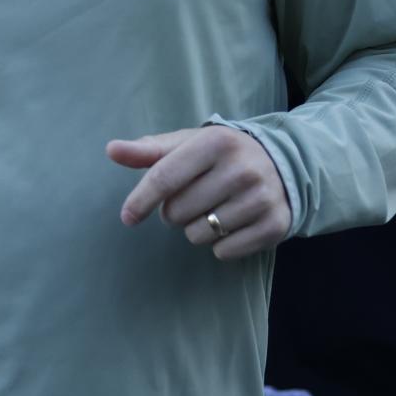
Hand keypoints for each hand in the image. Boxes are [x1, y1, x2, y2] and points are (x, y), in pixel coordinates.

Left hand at [106, 124, 292, 259]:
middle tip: (195, 198)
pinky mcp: (274, 225)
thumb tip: (111, 150)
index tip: (128, 217)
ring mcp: (260, 198)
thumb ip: (149, 150)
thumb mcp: (188, 145)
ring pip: (198, 235)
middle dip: (175, 212)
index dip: (140, 201)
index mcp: (216, 143)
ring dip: (198, 228)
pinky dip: (221, 245)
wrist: (284, 165)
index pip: (164, 178)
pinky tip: (234, 224)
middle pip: (177, 212)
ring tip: (216, 209)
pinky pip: (224, 252)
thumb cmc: (222, 156)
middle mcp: (242, 169)